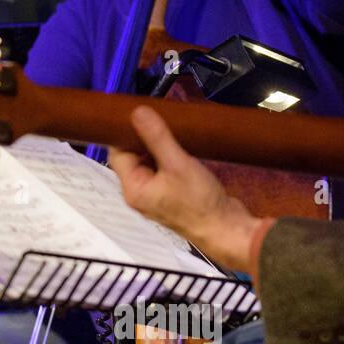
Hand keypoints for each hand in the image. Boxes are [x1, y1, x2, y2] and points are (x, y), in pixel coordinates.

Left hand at [107, 106, 269, 274]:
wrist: (227, 229)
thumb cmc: (200, 205)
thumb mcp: (177, 164)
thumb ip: (157, 138)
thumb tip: (138, 113)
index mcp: (133, 189)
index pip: (117, 153)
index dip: (124, 133)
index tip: (135, 114)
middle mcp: (141, 193)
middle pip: (133, 157)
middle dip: (143, 139)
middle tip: (157, 119)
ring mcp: (157, 195)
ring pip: (150, 163)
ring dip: (158, 147)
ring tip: (171, 130)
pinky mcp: (172, 195)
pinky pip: (164, 170)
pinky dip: (169, 158)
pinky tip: (181, 147)